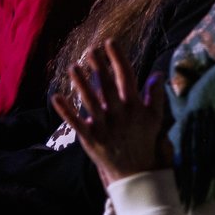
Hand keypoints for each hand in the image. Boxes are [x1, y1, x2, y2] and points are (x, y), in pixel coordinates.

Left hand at [52, 40, 169, 183]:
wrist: (135, 172)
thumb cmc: (144, 140)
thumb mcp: (155, 118)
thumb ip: (156, 95)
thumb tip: (158, 74)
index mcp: (134, 106)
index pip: (125, 77)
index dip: (117, 58)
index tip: (109, 42)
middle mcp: (118, 114)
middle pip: (106, 85)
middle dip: (98, 67)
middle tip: (89, 49)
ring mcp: (103, 126)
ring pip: (89, 101)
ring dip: (80, 83)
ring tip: (72, 67)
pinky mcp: (90, 138)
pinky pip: (76, 123)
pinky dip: (65, 111)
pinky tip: (56, 97)